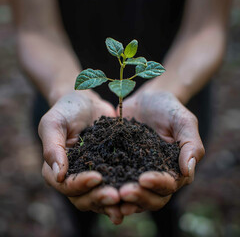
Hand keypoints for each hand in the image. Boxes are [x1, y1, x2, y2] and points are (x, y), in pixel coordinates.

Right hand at [39, 91, 123, 223]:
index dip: (79, 184)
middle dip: (99, 198)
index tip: (97, 177)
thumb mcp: (54, 123)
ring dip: (112, 201)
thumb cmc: (66, 110)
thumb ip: (52, 147)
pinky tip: (137, 192)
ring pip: (99, 196)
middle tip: (116, 196)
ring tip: (128, 201)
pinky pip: (115, 183)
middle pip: (83, 197)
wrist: (86, 102)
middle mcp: (74, 176)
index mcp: (56, 169)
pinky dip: (124, 190)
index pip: (65, 185)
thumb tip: (58, 174)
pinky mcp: (110, 168)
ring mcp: (93, 174)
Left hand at [118, 91, 204, 213]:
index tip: (144, 179)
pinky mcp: (119, 164)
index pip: (169, 185)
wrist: (148, 99)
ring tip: (110, 195)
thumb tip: (188, 171)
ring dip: (122, 200)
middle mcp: (155, 175)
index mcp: (173, 169)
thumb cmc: (169, 109)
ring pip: (132, 194)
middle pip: (151, 197)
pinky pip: (114, 179)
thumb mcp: (183, 122)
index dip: (158, 185)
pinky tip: (97, 186)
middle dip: (138, 197)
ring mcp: (136, 171)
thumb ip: (191, 144)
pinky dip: (108, 186)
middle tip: (124, 192)